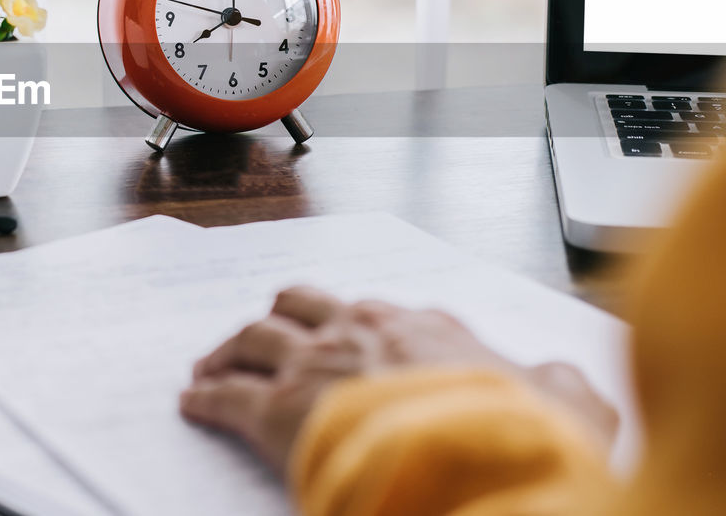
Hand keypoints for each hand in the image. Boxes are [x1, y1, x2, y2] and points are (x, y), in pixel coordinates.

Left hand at [179, 286, 617, 472]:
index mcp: (422, 328)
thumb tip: (567, 383)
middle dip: (281, 318)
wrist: (469, 454)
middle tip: (264, 335)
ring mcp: (314, 366)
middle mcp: (360, 332)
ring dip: (230, 350)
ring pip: (255, 339)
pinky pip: (228, 398)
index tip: (346, 335)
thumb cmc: (512, 432)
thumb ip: (560, 387)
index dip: (357, 327)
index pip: (378, 314)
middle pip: (303, 305)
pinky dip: (206, 399)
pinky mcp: (278, 410)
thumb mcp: (567, 403)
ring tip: (212, 365)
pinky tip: (192, 404)